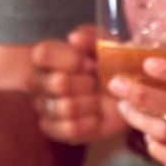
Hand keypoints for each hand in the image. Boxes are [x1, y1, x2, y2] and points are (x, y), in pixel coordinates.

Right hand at [30, 25, 124, 143]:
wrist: (126, 97)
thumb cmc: (111, 67)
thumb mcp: (109, 46)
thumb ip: (93, 37)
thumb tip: (74, 38)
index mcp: (48, 56)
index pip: (42, 54)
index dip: (70, 59)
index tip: (90, 64)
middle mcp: (39, 80)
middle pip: (58, 82)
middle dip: (87, 83)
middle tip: (96, 83)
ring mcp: (43, 106)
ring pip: (65, 107)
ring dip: (91, 104)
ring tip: (98, 101)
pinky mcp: (52, 129)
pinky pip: (69, 129)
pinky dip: (89, 123)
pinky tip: (95, 118)